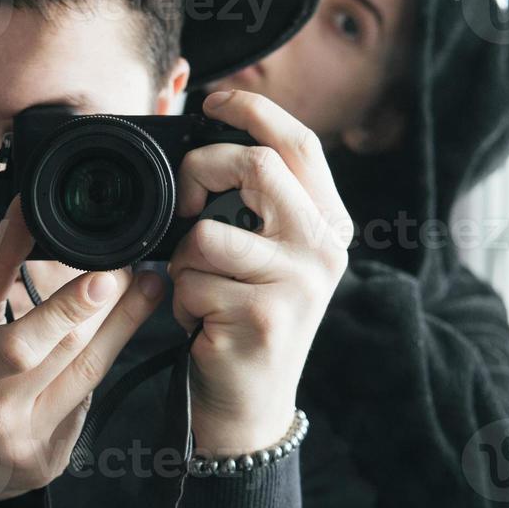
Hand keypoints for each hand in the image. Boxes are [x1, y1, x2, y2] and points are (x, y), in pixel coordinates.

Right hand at [0, 197, 166, 507]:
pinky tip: (102, 346)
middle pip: (70, 356)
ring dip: (122, 330)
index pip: (21, 344)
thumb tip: (26, 209)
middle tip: (135, 269)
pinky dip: (93, 371)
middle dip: (112, 308)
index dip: (65, 311)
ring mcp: (28, 446)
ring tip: (146, 291)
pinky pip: (84, 406)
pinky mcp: (50, 464)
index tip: (105, 278)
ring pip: (89, 378)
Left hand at [168, 89, 352, 457]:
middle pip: (256, 166)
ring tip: (200, 291)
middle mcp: (324, 250)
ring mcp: (298, 284)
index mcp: (329, 226)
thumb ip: (258, 204)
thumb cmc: (244, 322)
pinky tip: (202, 323)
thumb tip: (209, 140)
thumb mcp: (267, 257)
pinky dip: (179, 301)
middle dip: (201, 172)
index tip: (215, 100)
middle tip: (183, 203)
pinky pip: (190, 281)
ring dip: (182, 263)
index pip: (300, 144)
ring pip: (205, 234)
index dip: (255, 110)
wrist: (249, 407)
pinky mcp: (263, 317)